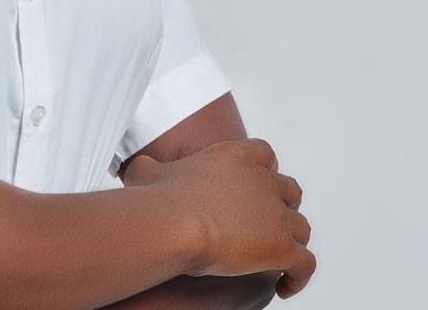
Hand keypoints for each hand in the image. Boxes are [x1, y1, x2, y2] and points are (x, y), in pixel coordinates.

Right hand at [122, 139, 314, 298]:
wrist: (175, 223)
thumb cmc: (158, 196)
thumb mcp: (146, 171)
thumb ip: (150, 166)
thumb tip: (134, 167)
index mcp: (233, 157)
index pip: (264, 153)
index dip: (265, 169)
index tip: (258, 184)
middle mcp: (259, 180)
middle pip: (290, 190)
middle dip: (283, 205)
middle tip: (268, 223)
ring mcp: (274, 213)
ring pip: (301, 228)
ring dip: (292, 241)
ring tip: (278, 258)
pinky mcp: (281, 245)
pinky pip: (305, 265)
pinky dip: (299, 277)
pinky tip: (284, 287)